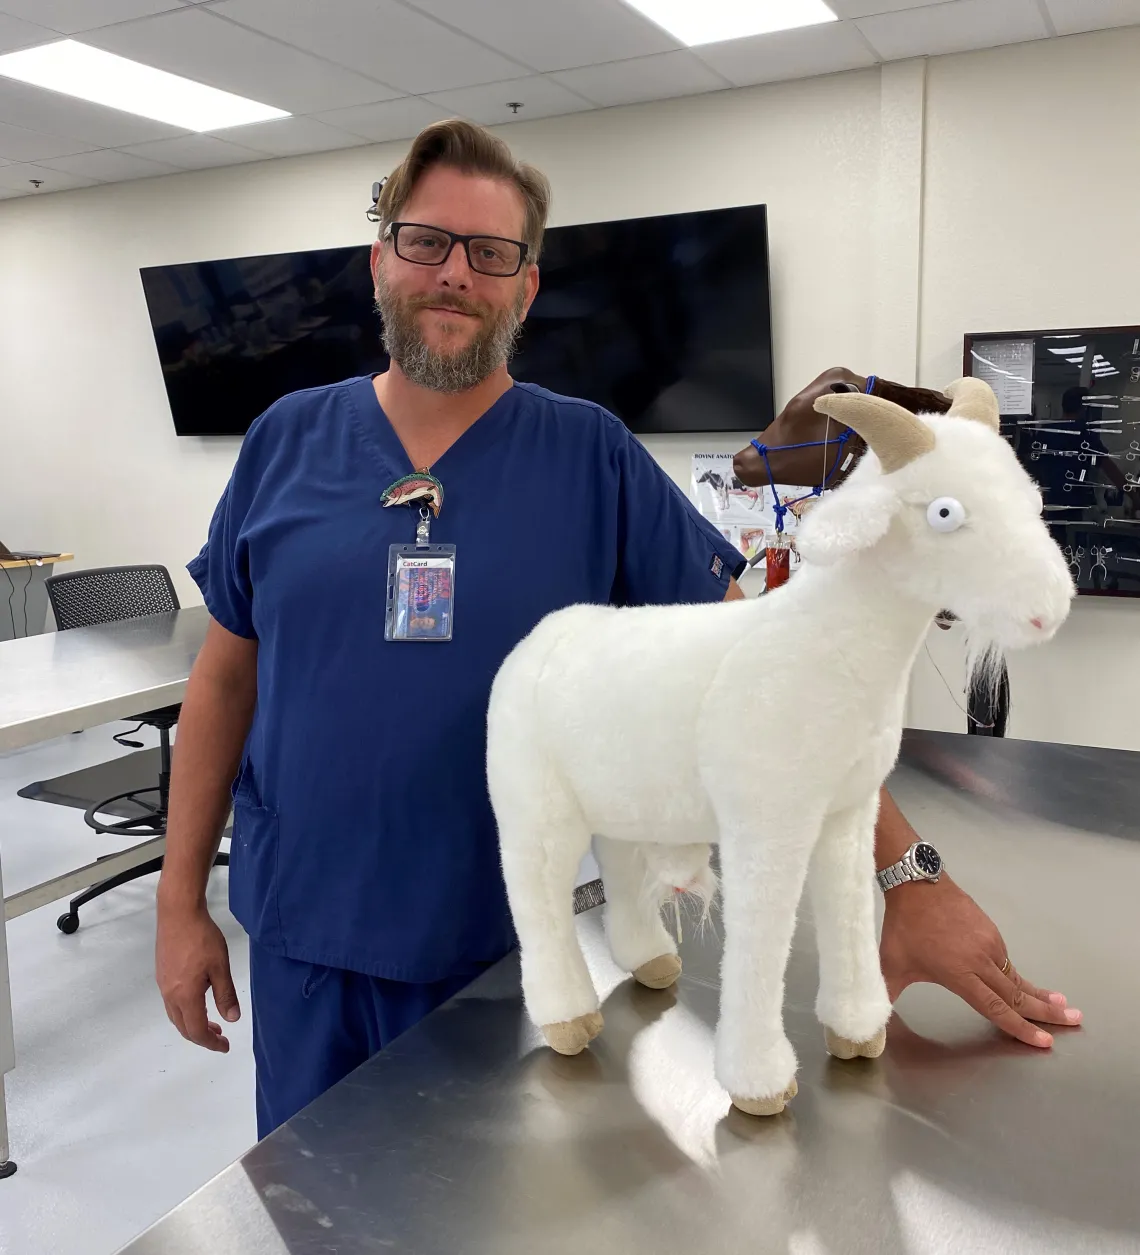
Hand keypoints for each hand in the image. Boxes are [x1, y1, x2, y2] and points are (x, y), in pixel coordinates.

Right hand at [155, 904, 239, 1051]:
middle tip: (221, 1037)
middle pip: (183, 1027)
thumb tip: (232, 1019)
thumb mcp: (220, 966)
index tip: (225, 1046)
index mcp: (185, 996)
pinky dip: (186, 1011)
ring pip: (176, 1016)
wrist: (178, 913)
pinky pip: (172, 1003)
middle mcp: (170, 995)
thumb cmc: (202, 938)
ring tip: (212, 1022)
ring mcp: (163, 984)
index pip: (196, 1030)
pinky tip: (198, 1001)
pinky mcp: (162, 974)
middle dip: (202, 1036)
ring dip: (193, 1024)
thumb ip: (225, 994)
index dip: (211, 1042)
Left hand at [879, 875, 1081, 1047]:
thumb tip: (870, 1018)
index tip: (1045, 1042)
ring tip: (1060, 1005)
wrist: (917, 883)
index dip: (1021, 1029)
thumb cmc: (903, 926)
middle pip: (1019, 994)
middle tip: (1074, 1022)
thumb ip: (885, 994)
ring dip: (1038, 993)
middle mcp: (981, 961)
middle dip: (1047, 1013)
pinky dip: (1020, 975)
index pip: (997, 1009)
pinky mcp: (991, 930)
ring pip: (1016, 976)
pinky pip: (1007, 959)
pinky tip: (1026, 983)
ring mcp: (989, 943)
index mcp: (960, 974)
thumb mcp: (890, 964)